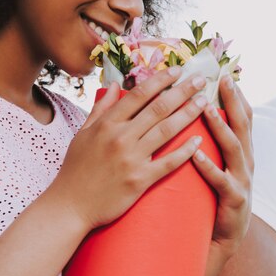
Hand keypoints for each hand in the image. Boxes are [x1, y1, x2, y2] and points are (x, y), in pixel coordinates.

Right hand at [49, 67, 209, 230]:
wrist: (70, 205)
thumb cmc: (75, 169)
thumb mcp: (83, 134)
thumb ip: (101, 108)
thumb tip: (116, 85)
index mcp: (107, 124)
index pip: (139, 95)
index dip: (160, 80)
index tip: (177, 70)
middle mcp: (120, 138)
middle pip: (158, 108)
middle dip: (182, 91)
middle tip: (199, 80)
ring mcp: (131, 159)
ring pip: (166, 131)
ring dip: (188, 114)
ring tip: (205, 103)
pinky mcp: (140, 180)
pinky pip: (168, 163)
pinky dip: (185, 151)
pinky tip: (198, 140)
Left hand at [193, 75, 253, 257]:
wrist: (221, 239)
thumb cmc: (214, 199)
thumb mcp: (217, 167)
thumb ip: (211, 144)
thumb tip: (194, 116)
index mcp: (241, 153)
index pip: (242, 118)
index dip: (236, 96)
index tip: (225, 73)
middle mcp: (246, 163)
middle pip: (242, 126)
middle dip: (234, 102)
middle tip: (223, 80)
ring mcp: (242, 181)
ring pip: (234, 148)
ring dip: (221, 127)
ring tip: (206, 109)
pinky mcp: (234, 200)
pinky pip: (220, 180)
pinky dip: (208, 166)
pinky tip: (196, 154)